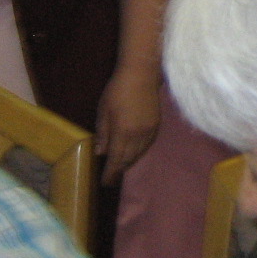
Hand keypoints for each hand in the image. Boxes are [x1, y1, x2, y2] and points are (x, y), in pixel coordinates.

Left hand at [96, 68, 161, 185]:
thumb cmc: (117, 90)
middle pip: (128, 160)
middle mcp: (137, 136)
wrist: (142, 74)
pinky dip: (139, 153)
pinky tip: (135, 153)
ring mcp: (149, 131)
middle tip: (112, 178)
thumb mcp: (103, 111)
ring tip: (121, 168)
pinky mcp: (156, 125)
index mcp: (122, 133)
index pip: (116, 160)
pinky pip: (147, 146)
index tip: (105, 183)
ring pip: (139, 154)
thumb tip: (100, 153)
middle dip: (119, 170)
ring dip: (129, 163)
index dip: (110, 173)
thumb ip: (103, 133)